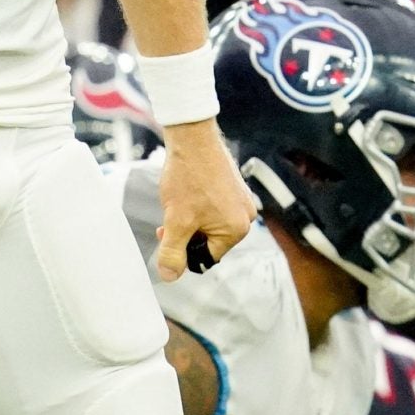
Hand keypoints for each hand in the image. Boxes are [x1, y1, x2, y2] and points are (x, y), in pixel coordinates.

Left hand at [153, 125, 254, 280]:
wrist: (192, 137)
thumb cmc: (188, 176)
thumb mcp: (176, 221)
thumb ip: (172, 252)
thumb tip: (170, 276)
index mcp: (237, 230)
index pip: (207, 257)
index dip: (183, 250)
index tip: (168, 235)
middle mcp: (246, 217)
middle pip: (210, 241)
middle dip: (187, 234)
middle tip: (168, 220)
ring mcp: (242, 201)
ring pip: (210, 225)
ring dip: (191, 220)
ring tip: (179, 202)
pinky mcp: (235, 189)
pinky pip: (215, 209)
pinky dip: (198, 206)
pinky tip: (188, 192)